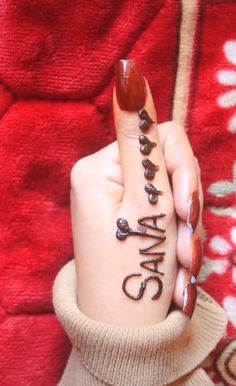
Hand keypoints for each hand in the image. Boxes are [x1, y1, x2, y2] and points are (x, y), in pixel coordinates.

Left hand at [70, 60, 202, 326]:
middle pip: (169, 165)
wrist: (128, 328)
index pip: (159, 136)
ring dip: (187, 229)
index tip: (184, 208)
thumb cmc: (136, 263)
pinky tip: (178, 270)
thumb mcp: (145, 196)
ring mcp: (120, 201)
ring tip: (182, 267)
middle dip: (185, 205)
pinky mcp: (133, 221)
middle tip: (185, 247)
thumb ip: (141, 134)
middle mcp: (106, 178)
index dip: (182, 169)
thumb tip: (126, 69)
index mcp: (99, 166)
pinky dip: (180, 239)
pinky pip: (168, 213)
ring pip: (174, 192)